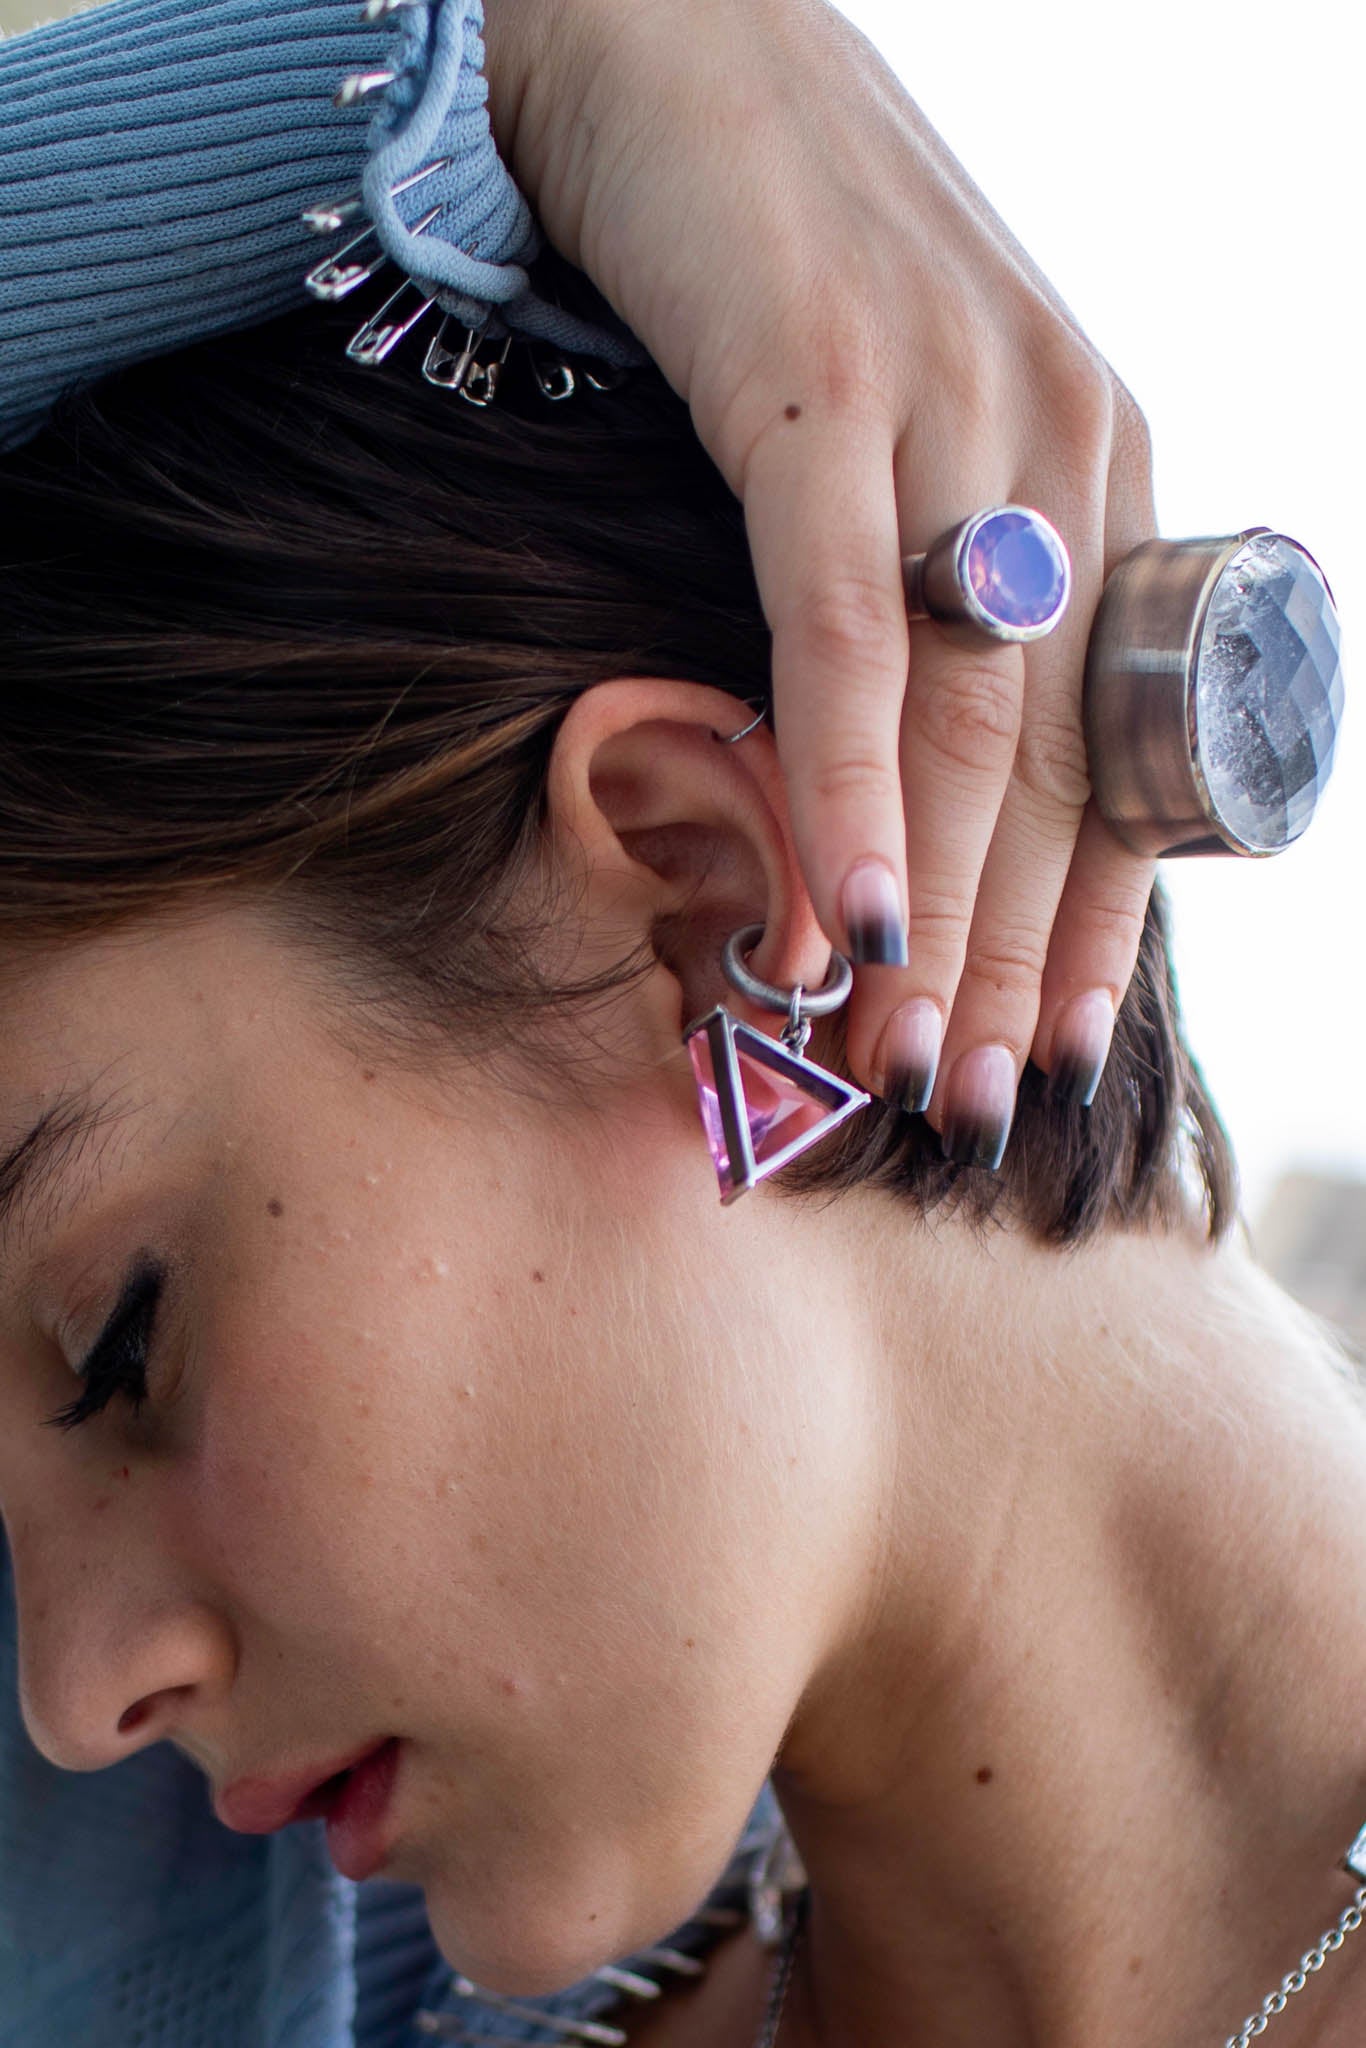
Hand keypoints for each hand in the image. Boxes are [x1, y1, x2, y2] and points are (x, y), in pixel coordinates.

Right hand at [484, 0, 1158, 1160]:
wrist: (671, 43)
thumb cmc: (784, 254)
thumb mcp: (915, 427)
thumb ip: (946, 578)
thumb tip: (912, 767)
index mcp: (1103, 466)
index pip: (1116, 747)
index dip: (1088, 920)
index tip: (1054, 1051)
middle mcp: (1064, 446)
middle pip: (1049, 769)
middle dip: (1008, 958)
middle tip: (971, 1103)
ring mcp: (954, 417)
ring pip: (966, 727)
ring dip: (939, 919)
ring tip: (909, 1064)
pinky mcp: (825, 392)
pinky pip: (843, 633)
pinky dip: (849, 788)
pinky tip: (841, 918)